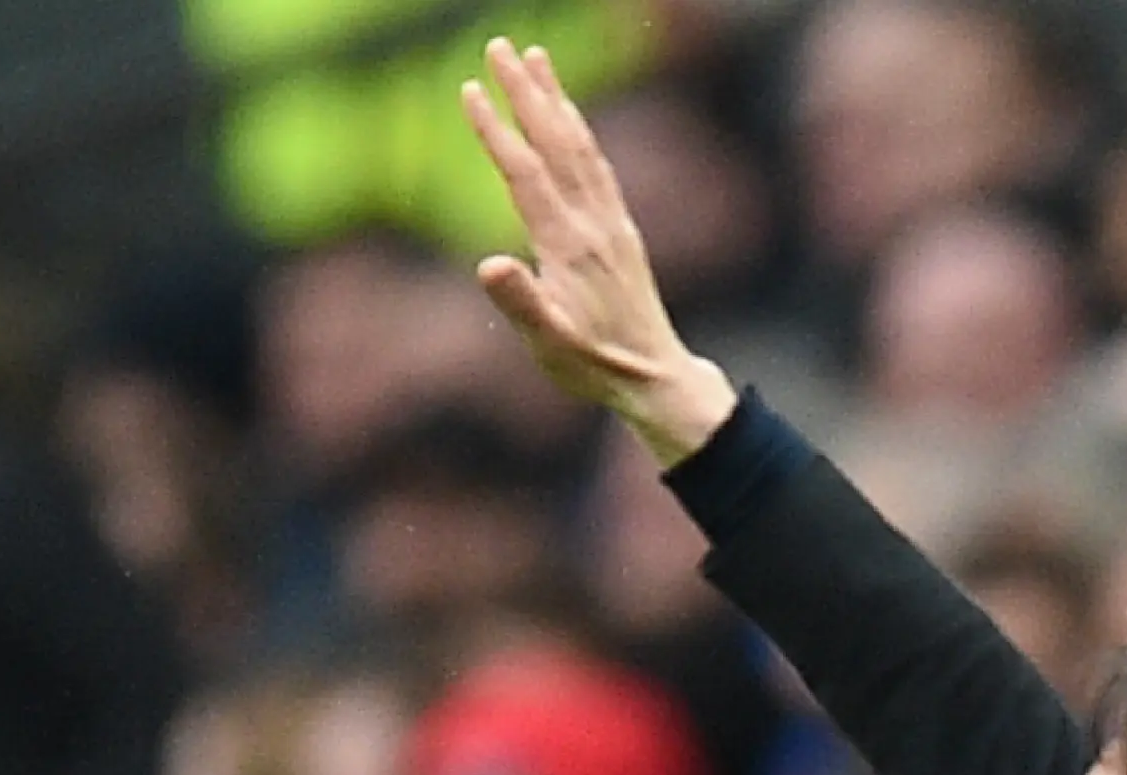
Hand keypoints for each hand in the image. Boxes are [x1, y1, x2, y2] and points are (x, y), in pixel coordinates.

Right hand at [458, 38, 736, 463]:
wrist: (655, 378)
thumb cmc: (593, 366)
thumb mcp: (550, 343)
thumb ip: (520, 303)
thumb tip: (489, 265)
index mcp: (567, 246)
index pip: (525, 174)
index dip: (496, 130)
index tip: (471, 88)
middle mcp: (593, 224)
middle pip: (555, 143)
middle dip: (526, 92)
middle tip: (499, 44)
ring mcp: (611, 224)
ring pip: (581, 147)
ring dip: (556, 99)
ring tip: (534, 58)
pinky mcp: (621, 230)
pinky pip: (597, 167)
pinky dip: (579, 132)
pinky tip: (569, 117)